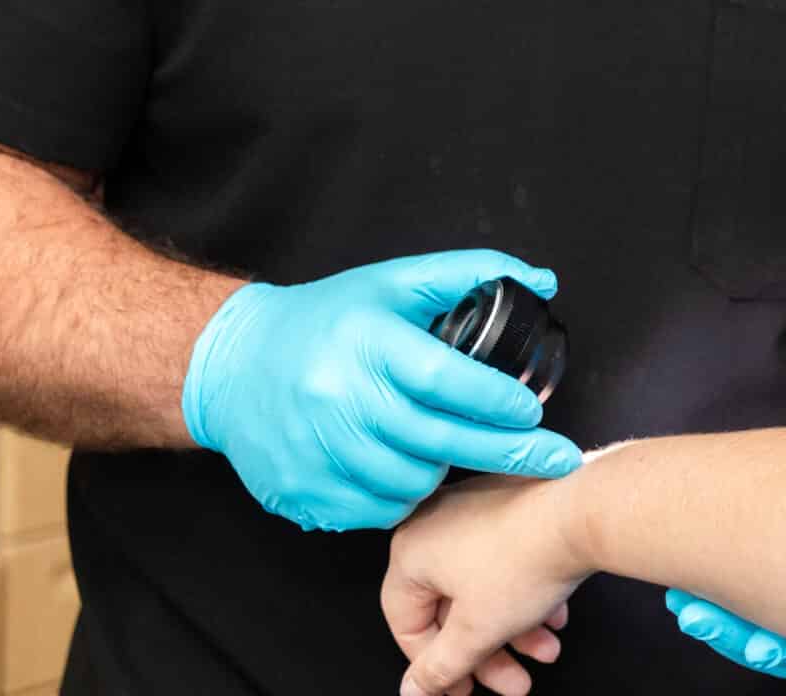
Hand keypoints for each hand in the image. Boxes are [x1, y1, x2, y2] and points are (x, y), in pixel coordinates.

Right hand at [183, 250, 582, 531]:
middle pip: (439, 438)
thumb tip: (542, 281)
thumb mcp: (392, 283)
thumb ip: (468, 275)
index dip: (496, 400)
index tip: (532, 411)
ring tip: (459, 451)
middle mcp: (340, 398)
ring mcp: (318, 450)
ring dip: (447, 472)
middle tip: (554, 459)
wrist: (232, 366)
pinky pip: (376, 510)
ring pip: (411, 480)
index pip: (446, 378)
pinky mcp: (303, 491)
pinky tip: (410, 471)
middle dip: (507, 452)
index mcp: (367, 342)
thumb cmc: (326, 320)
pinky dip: (403, 496)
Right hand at [386, 472, 587, 694]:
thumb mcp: (476, 632)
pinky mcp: (511, 505)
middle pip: (452, 610)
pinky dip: (527, 596)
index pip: (409, 623)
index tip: (458, 686)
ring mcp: (475, 510)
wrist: (585, 514)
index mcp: (412, 549)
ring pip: (485, 590)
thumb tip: (415, 687)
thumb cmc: (528, 557)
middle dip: (489, 654)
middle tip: (510, 682)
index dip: (435, 666)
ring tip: (546, 651)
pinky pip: (507, 564)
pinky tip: (554, 618)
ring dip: (515, 631)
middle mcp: (438, 523)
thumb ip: (440, 668)